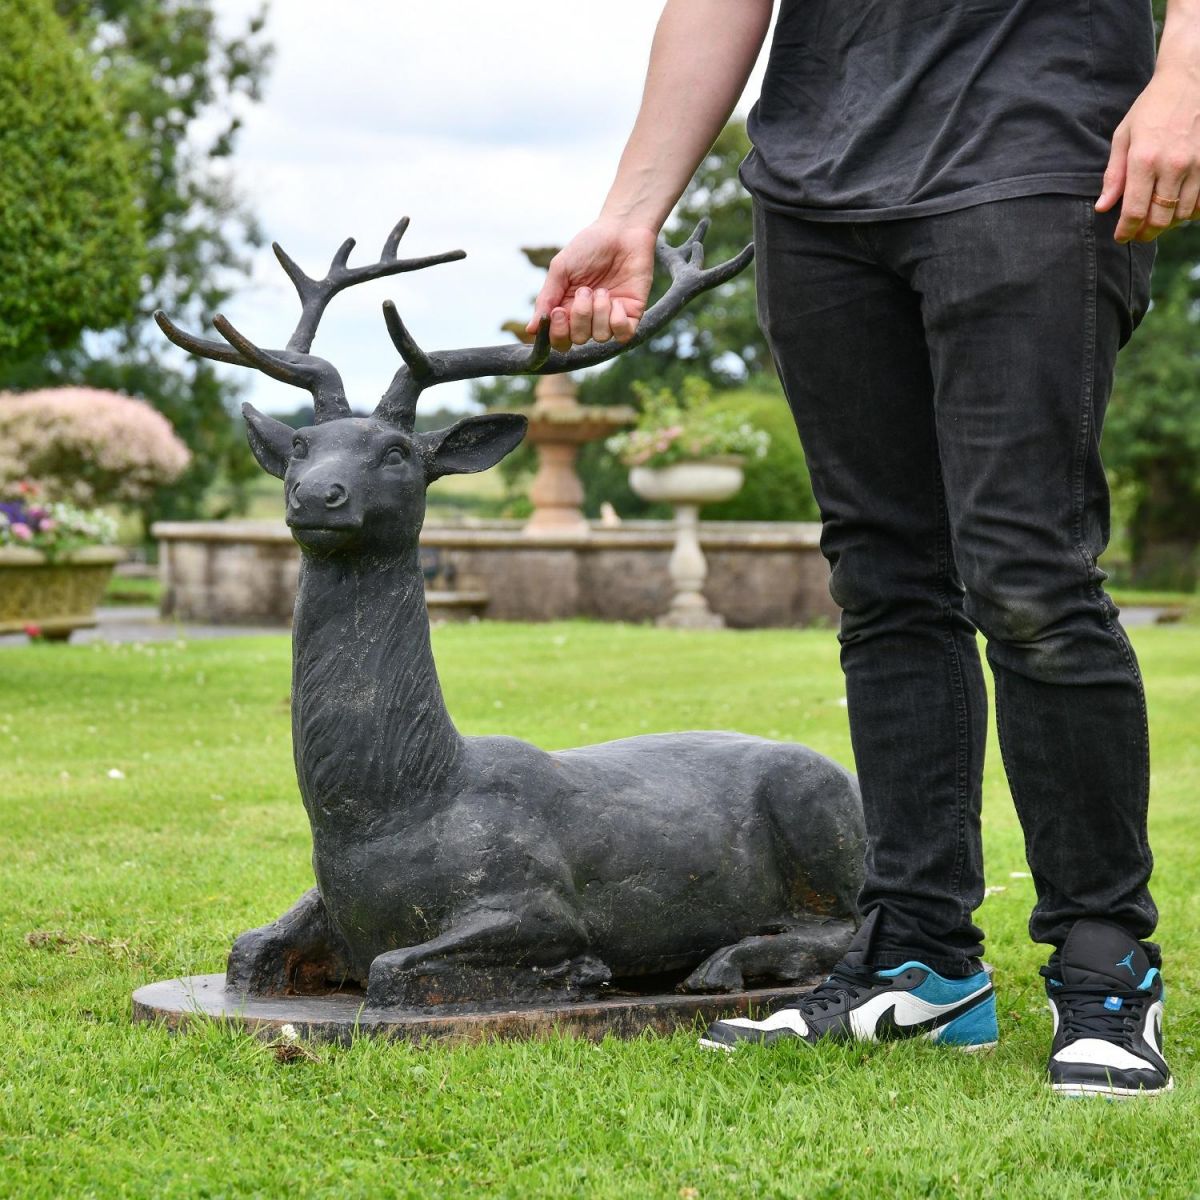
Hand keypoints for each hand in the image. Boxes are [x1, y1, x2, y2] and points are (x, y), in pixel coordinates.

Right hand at [526, 221, 656, 350]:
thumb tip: (531, 329)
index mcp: (568, 308)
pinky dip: (617, 321)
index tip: (558, 311)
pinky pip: (623, 335)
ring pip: (600, 336)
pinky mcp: (632, 315)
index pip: (559, 339)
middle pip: (578, 339)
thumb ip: (546, 299)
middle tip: (585, 290)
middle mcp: (589, 318)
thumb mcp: (561, 269)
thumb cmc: (589, 246)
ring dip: (599, 312)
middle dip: (580, 316)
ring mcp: (611, 317)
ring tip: (603, 290)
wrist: (622, 230)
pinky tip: (617, 301)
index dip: (558, 332)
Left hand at [1097, 60, 1199, 242]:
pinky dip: (1190, 211)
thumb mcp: (1124, 137)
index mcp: (1144, 160)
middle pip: (1160, 219)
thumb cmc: (1152, 107)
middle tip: (1137, 234)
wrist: (1191, 79)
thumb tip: (1103, 207)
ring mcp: (1196, 164)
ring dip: (1168, 223)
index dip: (1126, 231)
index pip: (1134, 211)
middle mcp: (1172, 165)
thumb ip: (1114, 175)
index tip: (1121, 237)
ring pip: (1182, 214)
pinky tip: (1178, 208)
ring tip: (1156, 220)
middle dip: (1146, 233)